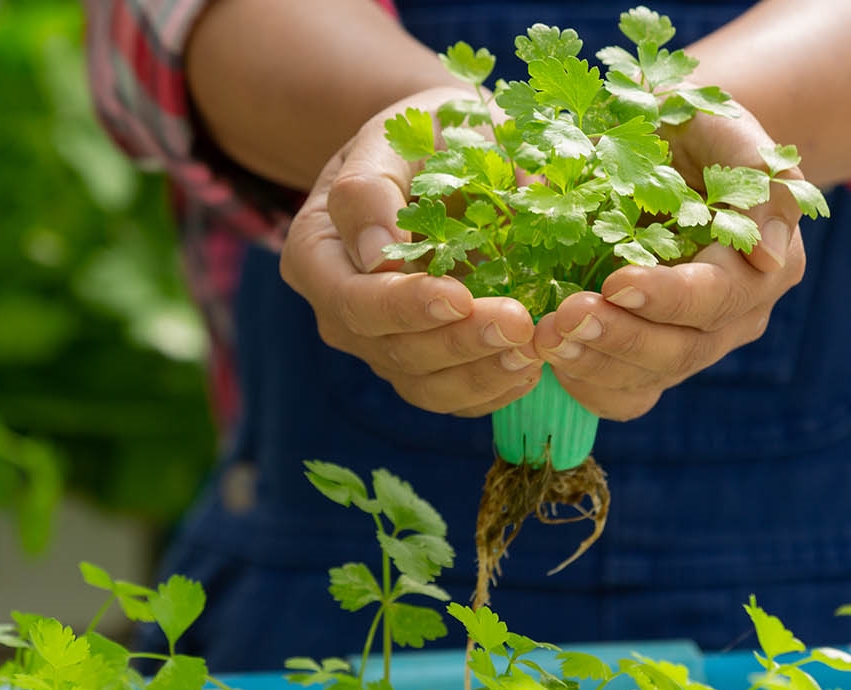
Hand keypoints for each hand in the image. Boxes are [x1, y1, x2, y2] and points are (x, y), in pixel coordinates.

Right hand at [279, 87, 544, 416]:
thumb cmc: (423, 133)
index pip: (351, 298)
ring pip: (421, 384)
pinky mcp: (422, 364)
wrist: (449, 152)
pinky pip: (451, 395)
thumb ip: (372, 187)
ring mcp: (380, 342)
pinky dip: (493, 387)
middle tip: (520, 324)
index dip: (403, 306)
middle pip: (389, 348)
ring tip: (534, 349)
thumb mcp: (394, 135)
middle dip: (456, 342)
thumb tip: (376, 252)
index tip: (459, 295)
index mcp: (316, 251)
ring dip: (480, 373)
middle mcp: (340, 308)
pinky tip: (532, 366)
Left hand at [534, 105, 809, 420]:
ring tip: (546, 338)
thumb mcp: (728, 128)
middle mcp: (735, 316)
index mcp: (762, 266)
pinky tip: (549, 361)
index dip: (668, 297)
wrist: (665, 149)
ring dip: (594, 363)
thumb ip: (759, 176)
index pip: (718, 296)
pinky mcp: (653, 361)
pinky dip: (586, 384)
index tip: (616, 281)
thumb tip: (769, 255)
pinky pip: (624, 395)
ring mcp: (693, 343)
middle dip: (621, 337)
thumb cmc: (696, 131)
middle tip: (565, 317)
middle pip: (683, 349)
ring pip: (651, 378)